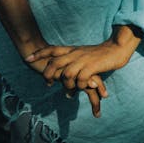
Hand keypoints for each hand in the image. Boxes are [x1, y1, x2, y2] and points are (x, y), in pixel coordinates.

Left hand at [25, 28, 140, 116]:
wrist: (116, 48)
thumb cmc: (100, 55)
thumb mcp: (83, 55)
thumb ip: (73, 63)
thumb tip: (64, 77)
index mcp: (72, 49)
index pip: (53, 49)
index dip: (40, 53)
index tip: (27, 58)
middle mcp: (75, 53)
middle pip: (55, 62)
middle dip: (48, 74)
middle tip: (49, 84)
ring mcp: (83, 59)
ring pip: (67, 74)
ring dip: (67, 85)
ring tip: (69, 94)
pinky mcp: (92, 67)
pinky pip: (80, 79)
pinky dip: (79, 86)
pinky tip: (83, 89)